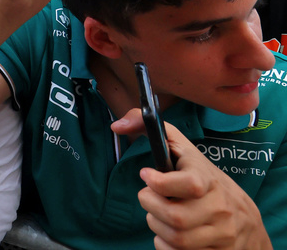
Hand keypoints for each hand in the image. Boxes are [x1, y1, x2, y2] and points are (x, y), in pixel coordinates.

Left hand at [110, 112, 268, 248]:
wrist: (245, 217)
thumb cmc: (204, 179)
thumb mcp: (184, 150)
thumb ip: (152, 129)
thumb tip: (117, 125)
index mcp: (209, 180)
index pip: (189, 185)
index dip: (161, 183)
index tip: (147, 176)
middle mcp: (219, 208)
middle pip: (176, 218)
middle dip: (151, 207)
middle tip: (149, 197)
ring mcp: (221, 234)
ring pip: (176, 239)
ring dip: (156, 226)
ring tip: (158, 214)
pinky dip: (165, 245)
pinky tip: (168, 232)